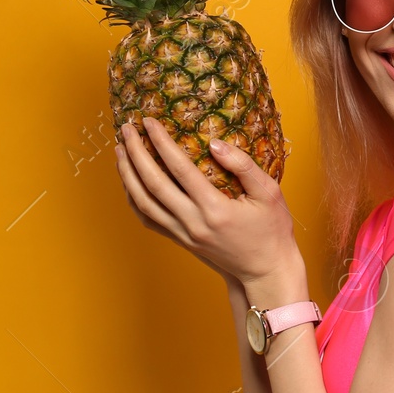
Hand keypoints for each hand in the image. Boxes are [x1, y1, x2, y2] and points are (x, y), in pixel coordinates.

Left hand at [114, 118, 304, 294]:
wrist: (266, 270)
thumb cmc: (272, 230)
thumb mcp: (269, 193)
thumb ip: (243, 165)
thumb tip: (214, 143)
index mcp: (215, 209)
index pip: (179, 168)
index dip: (161, 142)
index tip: (150, 122)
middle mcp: (193, 223)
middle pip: (153, 184)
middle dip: (136, 153)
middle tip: (127, 130)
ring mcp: (183, 234)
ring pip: (144, 203)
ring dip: (127, 175)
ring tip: (120, 151)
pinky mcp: (181, 241)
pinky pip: (148, 219)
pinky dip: (134, 199)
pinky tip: (130, 182)